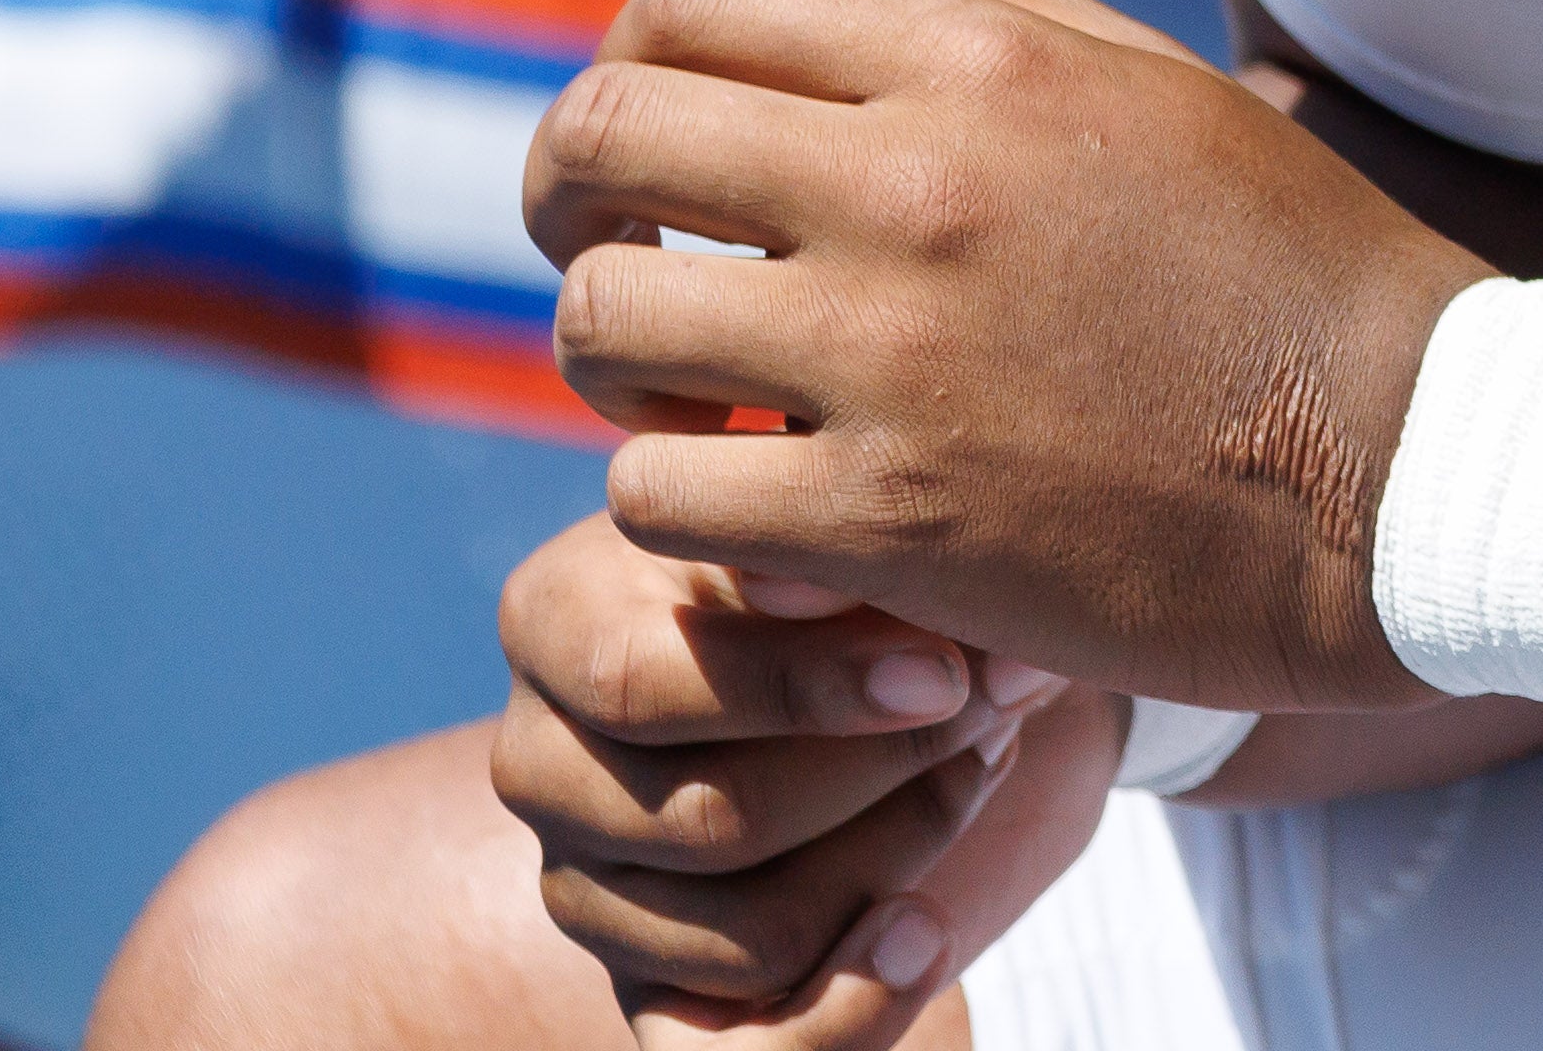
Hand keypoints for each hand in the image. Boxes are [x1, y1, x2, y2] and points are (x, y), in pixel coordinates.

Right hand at [490, 511, 1108, 1048]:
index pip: (641, 685)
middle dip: (885, 773)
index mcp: (554, 618)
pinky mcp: (653, 993)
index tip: (947, 670)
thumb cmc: (864, 568)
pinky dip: (852, 1009)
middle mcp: (542, 763)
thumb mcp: (847, 539)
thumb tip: (807, 574)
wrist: (925, 652)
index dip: (803, 689)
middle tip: (1000, 704)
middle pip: (709, 822)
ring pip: (749, 935)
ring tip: (982, 765)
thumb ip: (824, 559)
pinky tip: (923, 931)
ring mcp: (589, 888)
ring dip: (902, 856)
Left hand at [527, 0, 1491, 707]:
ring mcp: (893, 358)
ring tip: (680, 390)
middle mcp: (917, 183)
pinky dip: (670, 500)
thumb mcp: (1137, 79)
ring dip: (611, 360)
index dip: (632, 60)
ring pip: (604, 323)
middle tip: (604, 250)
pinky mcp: (889, 522)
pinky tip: (746, 500)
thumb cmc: (1282, 264)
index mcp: (979, 59)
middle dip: (567, 195)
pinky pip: (657, 493)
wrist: (1410, 476)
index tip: (656, 136)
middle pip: (609, 138)